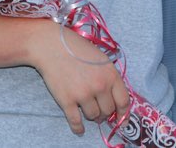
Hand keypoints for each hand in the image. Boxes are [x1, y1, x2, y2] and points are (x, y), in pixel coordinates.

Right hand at [28, 21, 130, 135]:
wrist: (52, 46)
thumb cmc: (77, 48)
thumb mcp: (100, 58)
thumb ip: (109, 76)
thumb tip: (114, 98)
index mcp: (110, 74)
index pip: (123, 101)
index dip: (123, 114)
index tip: (121, 121)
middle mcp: (100, 86)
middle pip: (108, 111)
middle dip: (105, 113)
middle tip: (99, 111)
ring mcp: (83, 94)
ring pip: (93, 116)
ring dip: (91, 116)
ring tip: (87, 109)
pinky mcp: (67, 101)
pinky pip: (76, 122)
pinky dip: (78, 128)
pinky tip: (79, 130)